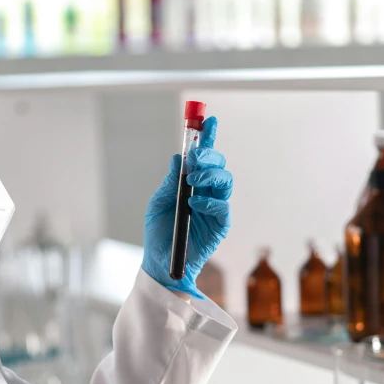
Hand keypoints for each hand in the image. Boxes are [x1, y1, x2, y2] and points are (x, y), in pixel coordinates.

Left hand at [141, 117, 232, 298]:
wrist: (161, 263)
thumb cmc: (158, 235)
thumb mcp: (158, 204)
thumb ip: (169, 182)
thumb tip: (177, 157)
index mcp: (191, 185)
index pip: (203, 158)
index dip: (207, 138)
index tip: (207, 120)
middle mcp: (206, 192)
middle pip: (219, 164)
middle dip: (209, 155)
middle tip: (194, 159)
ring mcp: (215, 208)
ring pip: (225, 180)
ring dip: (210, 175)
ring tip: (193, 181)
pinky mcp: (220, 224)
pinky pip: (223, 206)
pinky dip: (209, 201)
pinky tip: (195, 204)